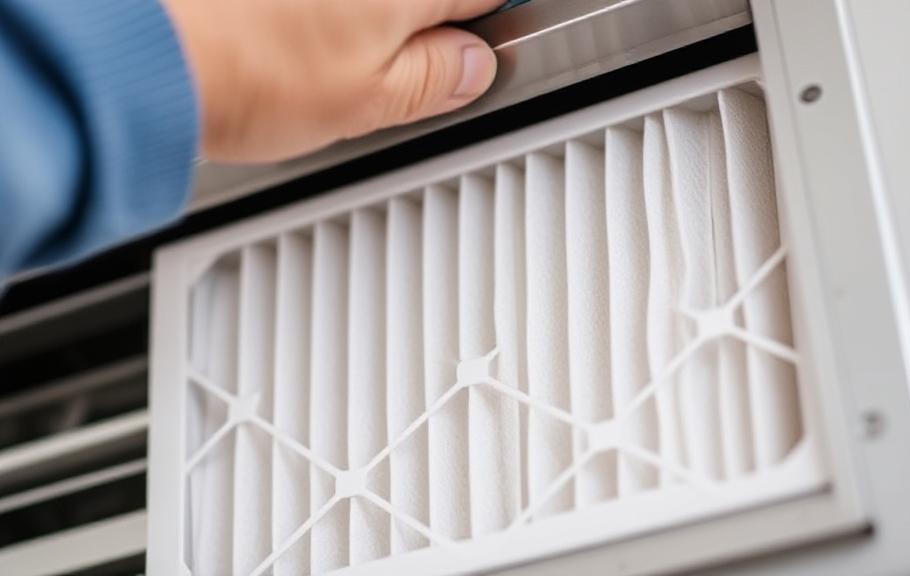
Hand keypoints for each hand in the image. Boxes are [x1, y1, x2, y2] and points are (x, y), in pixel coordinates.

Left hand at [162, 0, 504, 162]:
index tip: (467, 51)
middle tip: (383, 66)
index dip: (485, 25)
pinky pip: (320, 1)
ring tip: (317, 49)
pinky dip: (314, 10)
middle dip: (417, 19)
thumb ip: (437, 80)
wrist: (143, 46)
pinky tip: (285, 28)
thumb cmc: (246, 71)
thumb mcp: (370, 103)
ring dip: (361, 15)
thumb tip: (473, 67)